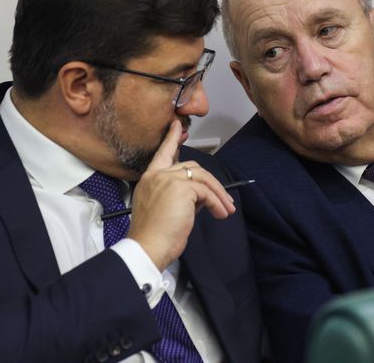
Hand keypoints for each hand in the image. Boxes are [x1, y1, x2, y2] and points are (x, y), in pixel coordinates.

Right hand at [127, 120, 235, 270]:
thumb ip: (178, 196)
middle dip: (211, 182)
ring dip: (218, 194)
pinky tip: (220, 214)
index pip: (162, 153)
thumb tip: (200, 196)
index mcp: (149, 178)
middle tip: (224, 200)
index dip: (171, 138)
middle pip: (191, 167)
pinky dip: (217, 203)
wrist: (147, 247)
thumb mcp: (164, 209)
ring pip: (202, 178)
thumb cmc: (154, 235)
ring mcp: (168, 179)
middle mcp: (157, 175)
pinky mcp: (181, 188)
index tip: (177, 125)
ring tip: (226, 210)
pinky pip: (206, 192)